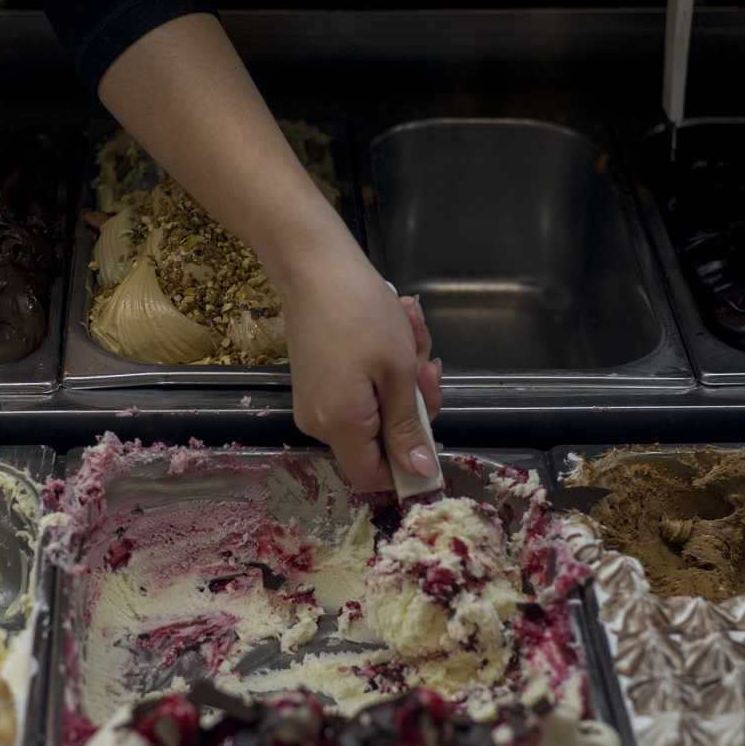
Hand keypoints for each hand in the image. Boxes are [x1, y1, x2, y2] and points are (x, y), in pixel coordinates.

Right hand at [281, 244, 442, 491]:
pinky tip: (394, 334)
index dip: (406, 464)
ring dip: (402, 381)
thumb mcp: (398, 371)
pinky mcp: (316, 383)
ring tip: (411, 335)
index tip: (429, 426)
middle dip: (412, 407)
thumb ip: (407, 427)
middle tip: (428, 365)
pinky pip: (358, 394)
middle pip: (377, 443)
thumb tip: (420, 473)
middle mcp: (320, 424)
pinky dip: (381, 372)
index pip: (373, 477)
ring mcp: (315, 404)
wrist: (314, 268)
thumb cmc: (362, 313)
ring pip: (373, 414)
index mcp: (340, 426)